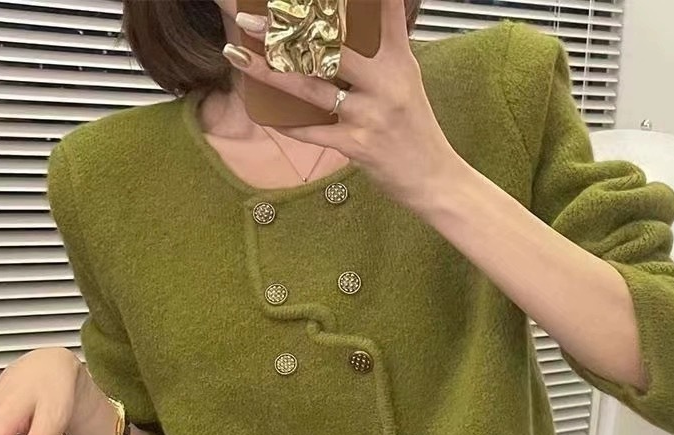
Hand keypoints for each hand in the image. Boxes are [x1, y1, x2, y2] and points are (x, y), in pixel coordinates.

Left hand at [226, 0, 461, 206]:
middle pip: (329, 46)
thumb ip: (384, 47)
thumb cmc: (415, 130)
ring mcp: (370, 115)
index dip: (349, 1)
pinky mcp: (358, 146)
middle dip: (285, 31)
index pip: (377, 14)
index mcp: (398, 59)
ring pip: (311, 87)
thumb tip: (345, 28)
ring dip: (269, 73)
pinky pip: (313, 131)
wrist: (434, 179)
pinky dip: (287, 123)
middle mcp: (386, 82)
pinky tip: (266, 112)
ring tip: (239, 56)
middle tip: (248, 18)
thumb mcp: (407, 79)